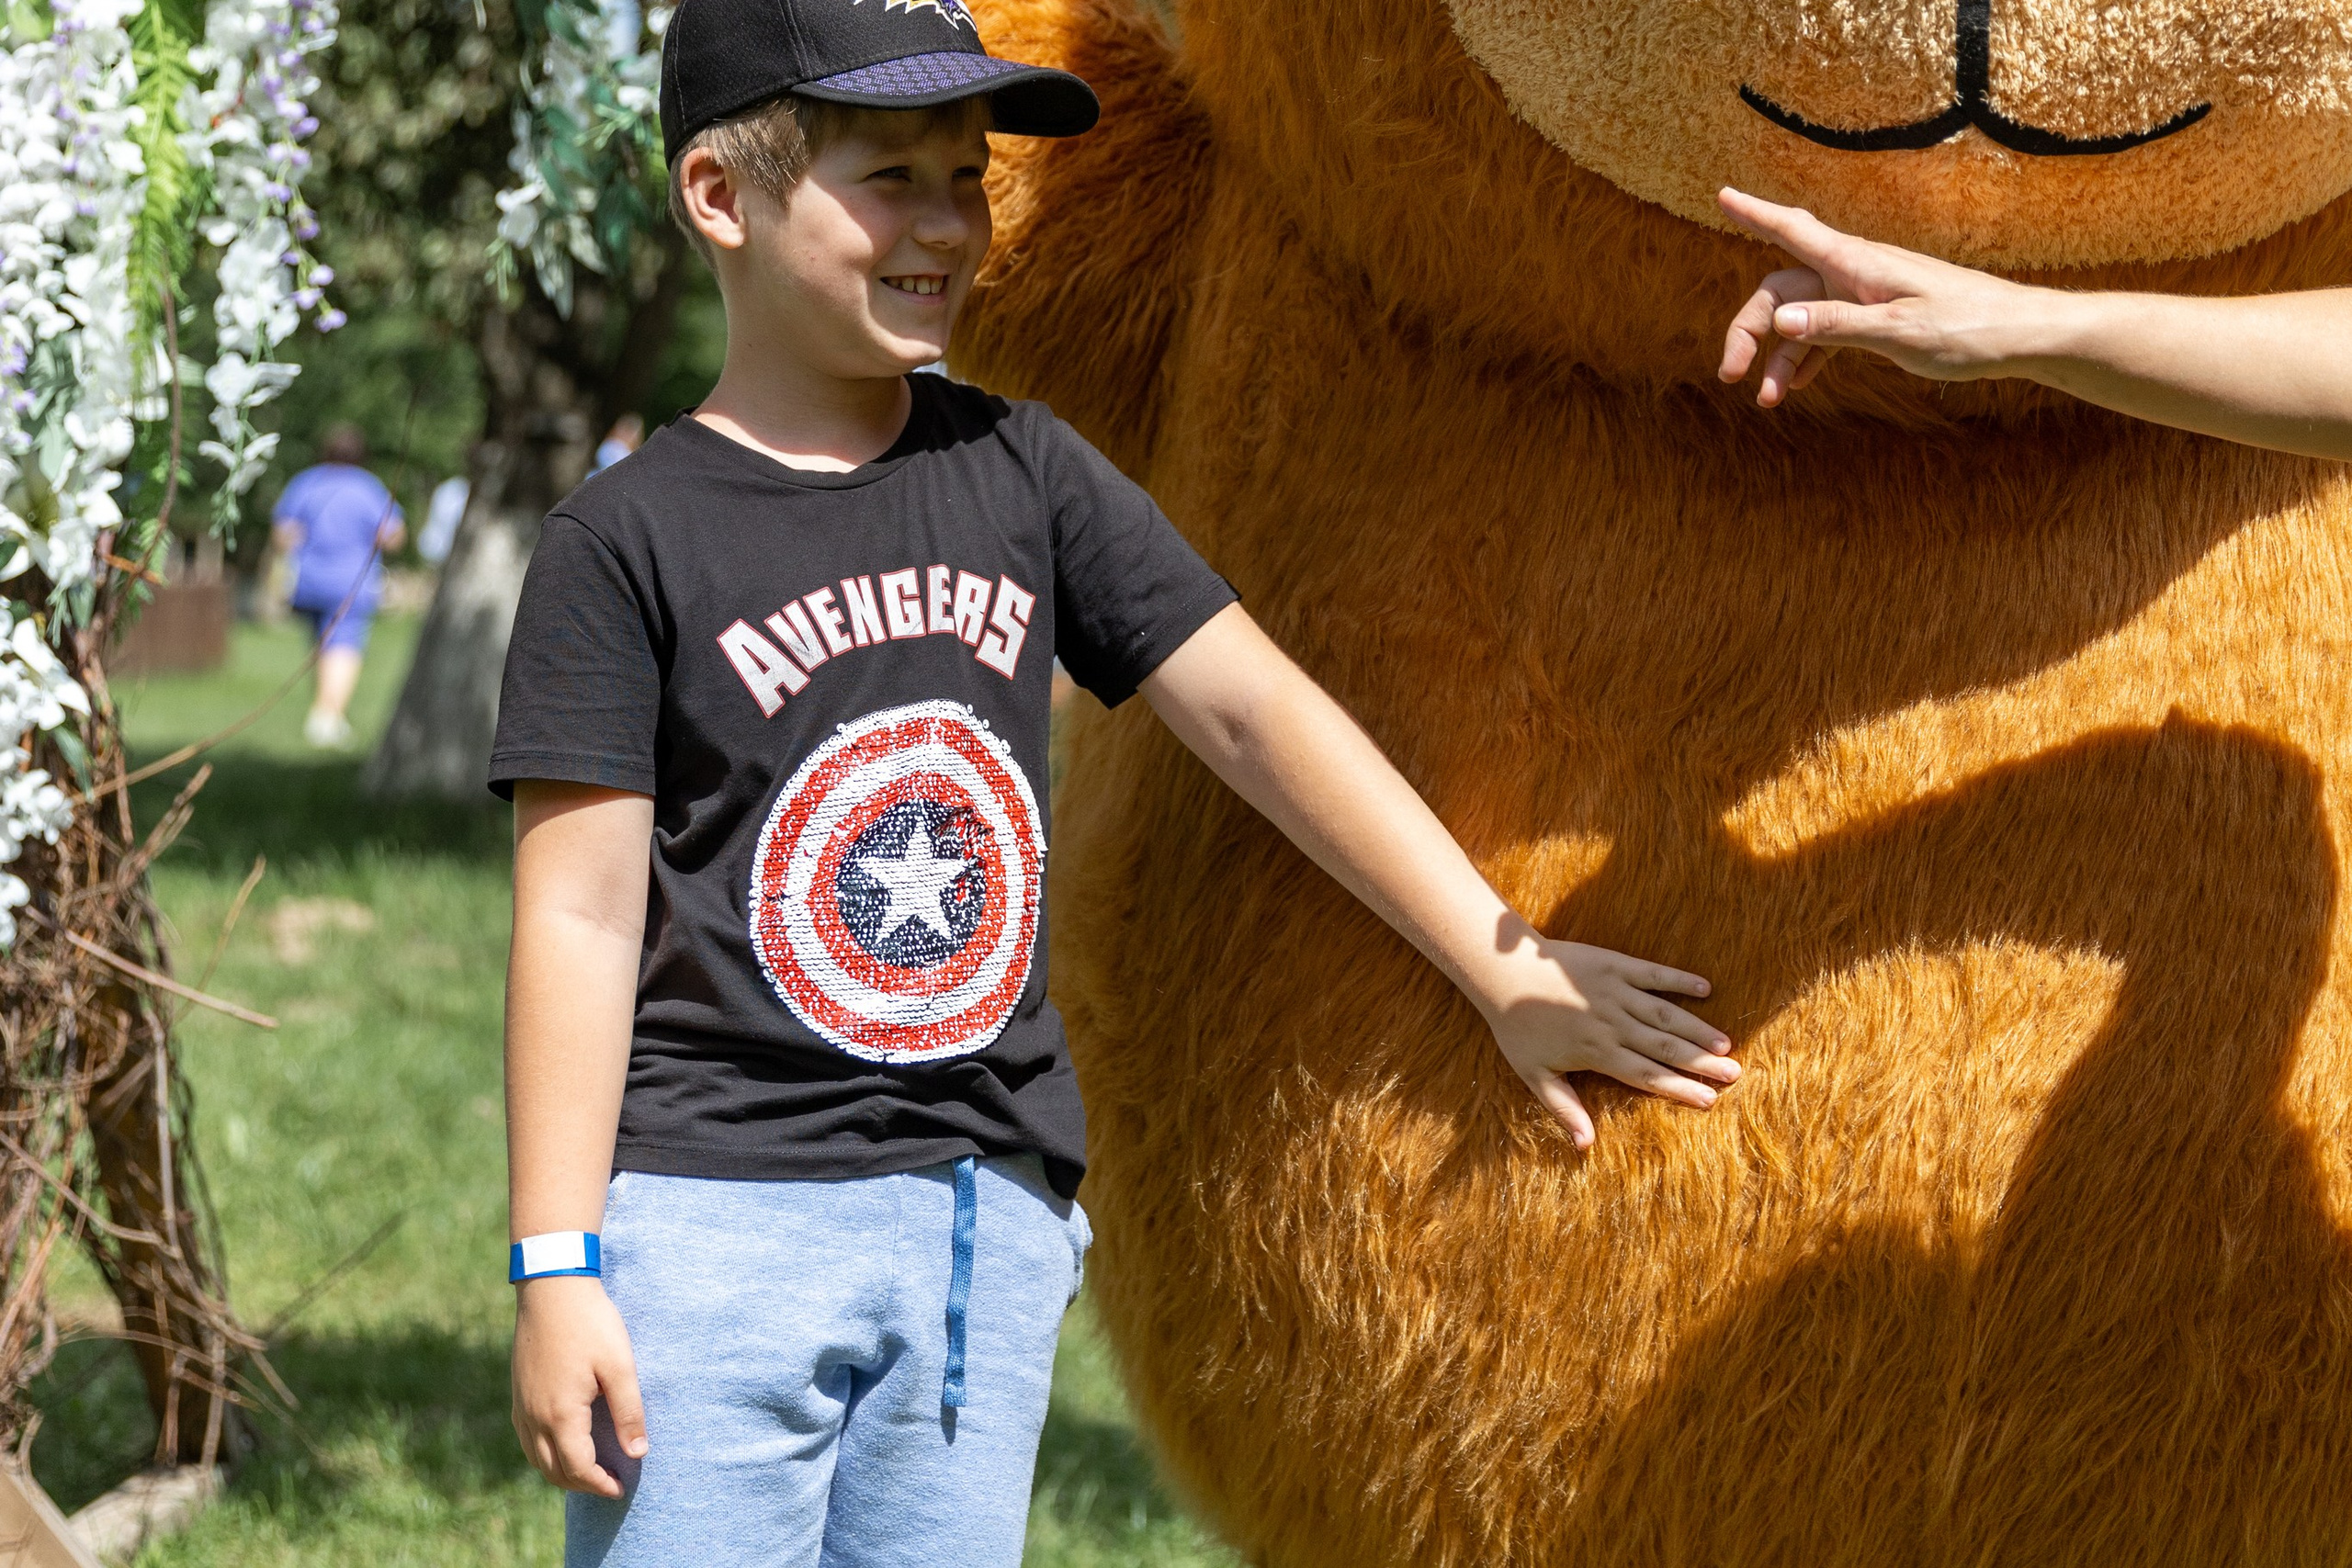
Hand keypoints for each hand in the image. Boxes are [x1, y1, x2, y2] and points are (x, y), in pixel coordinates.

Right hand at [511, 1275, 646, 1496]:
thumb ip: (629, 1412)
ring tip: (590, 1471)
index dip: (601, 1484)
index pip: (579, 1468)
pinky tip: (564, 1444)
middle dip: (581, 1485)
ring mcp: (522, 1405)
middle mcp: (534, 1417)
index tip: (622, 1488)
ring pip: (535, 1458)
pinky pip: (527, 1439)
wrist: (551, 1288)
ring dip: (561, 1472)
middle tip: (609, 1485)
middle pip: (553, 1471)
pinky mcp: (518, 1393)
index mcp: (561, 1414)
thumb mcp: (619, 1366)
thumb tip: (638, 1453)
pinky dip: (545, 1454)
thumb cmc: (590, 1324)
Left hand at [1476, 929, 1735, 1149]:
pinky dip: (1679, 980)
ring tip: (1726, 1043)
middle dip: (1701, 1062)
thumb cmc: (1516, 1027)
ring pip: (1666, 1014)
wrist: (1501, 971)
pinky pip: (1653, 973)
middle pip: (1665, 1048)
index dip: (1679, 1089)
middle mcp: (1613, 1024)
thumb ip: (1564, 1108)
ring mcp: (1616, 992)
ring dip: (1697, 1028)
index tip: (1709, 1101)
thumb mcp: (1533, 1074)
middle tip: (1734, 1074)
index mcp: (1597, 1052)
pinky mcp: (1614, 964)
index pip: (1646, 1076)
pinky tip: (1705, 987)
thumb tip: (1585, 1146)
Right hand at [1715, 187, 2038, 406]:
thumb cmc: (1966, 329)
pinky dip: (1808, 358)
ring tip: (1768, 401)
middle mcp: (1854, 272)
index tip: (1722, 195)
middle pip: (1781, 289)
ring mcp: (1865, 293)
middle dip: (1748, 329)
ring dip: (1779, 357)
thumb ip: (1838, 324)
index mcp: (1856, 264)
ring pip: (1802, 317)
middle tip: (1729, 374)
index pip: (1793, 231)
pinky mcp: (1878, 315)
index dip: (1755, 214)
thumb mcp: (1899, 332)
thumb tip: (1781, 319)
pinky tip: (1795, 387)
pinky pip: (1828, 331)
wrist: (2018, 334)